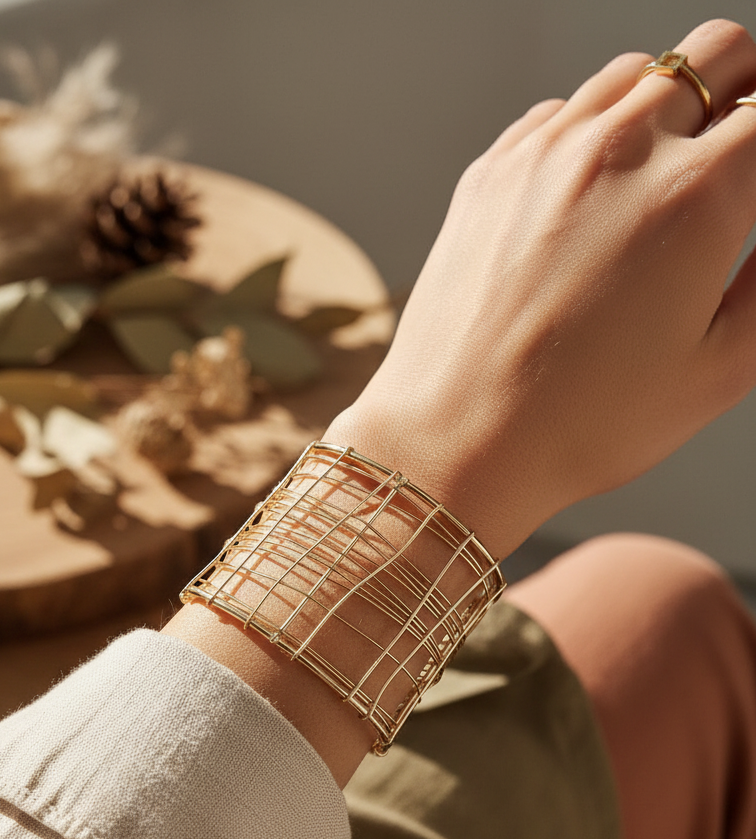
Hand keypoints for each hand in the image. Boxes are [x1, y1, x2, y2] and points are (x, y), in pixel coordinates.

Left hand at [329, 20, 755, 556]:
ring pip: (635, 74)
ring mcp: (546, 152)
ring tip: (666, 176)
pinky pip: (561, 112)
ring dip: (668, 106)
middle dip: (744, 92)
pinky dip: (593, 133)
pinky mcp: (492, 171)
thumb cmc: (581, 424)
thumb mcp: (719, 370)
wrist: (455, 441)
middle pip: (716, 54)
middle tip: (741, 152)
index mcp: (695, 197)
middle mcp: (619, 151)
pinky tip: (593, 195)